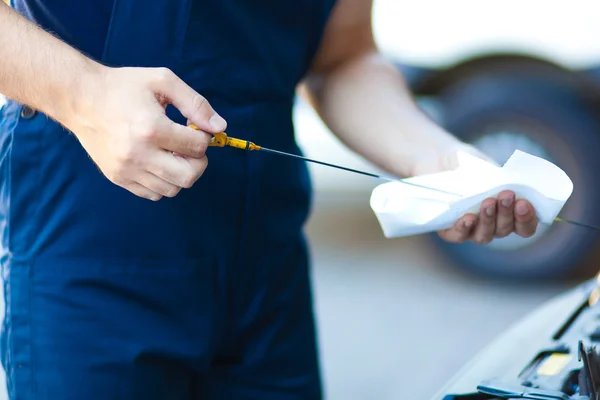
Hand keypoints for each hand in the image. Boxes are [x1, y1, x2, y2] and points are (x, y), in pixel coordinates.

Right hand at [62, 66, 226, 200]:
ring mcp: (127, 169)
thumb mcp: (163, 81)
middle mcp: (138, 153)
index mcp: (151, 128)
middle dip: (199, 162)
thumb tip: (220, 128)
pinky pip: (154, 194)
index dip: (204, 137)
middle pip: (189, 176)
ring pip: (173, 189)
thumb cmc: (124, 86)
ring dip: (181, 173)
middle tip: (190, 147)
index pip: (198, 147)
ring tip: (173, 153)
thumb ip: (195, 103)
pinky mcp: (118, 178)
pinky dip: (163, 182)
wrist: (80, 99)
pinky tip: (158, 162)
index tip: (194, 128)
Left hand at [411, 142, 538, 243]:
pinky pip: (458, 235)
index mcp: (506, 213)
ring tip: (488, 202)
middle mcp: (491, 226)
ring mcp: (470, 230)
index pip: (525, 226)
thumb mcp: (485, 166)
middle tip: (507, 195)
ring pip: (484, 235)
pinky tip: (468, 218)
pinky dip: (464, 228)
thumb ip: (498, 177)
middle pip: (504, 229)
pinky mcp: (449, 230)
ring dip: (488, 220)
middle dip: (507, 212)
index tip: (525, 203)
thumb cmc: (467, 164)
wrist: (436, 161)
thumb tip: (509, 182)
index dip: (528, 219)